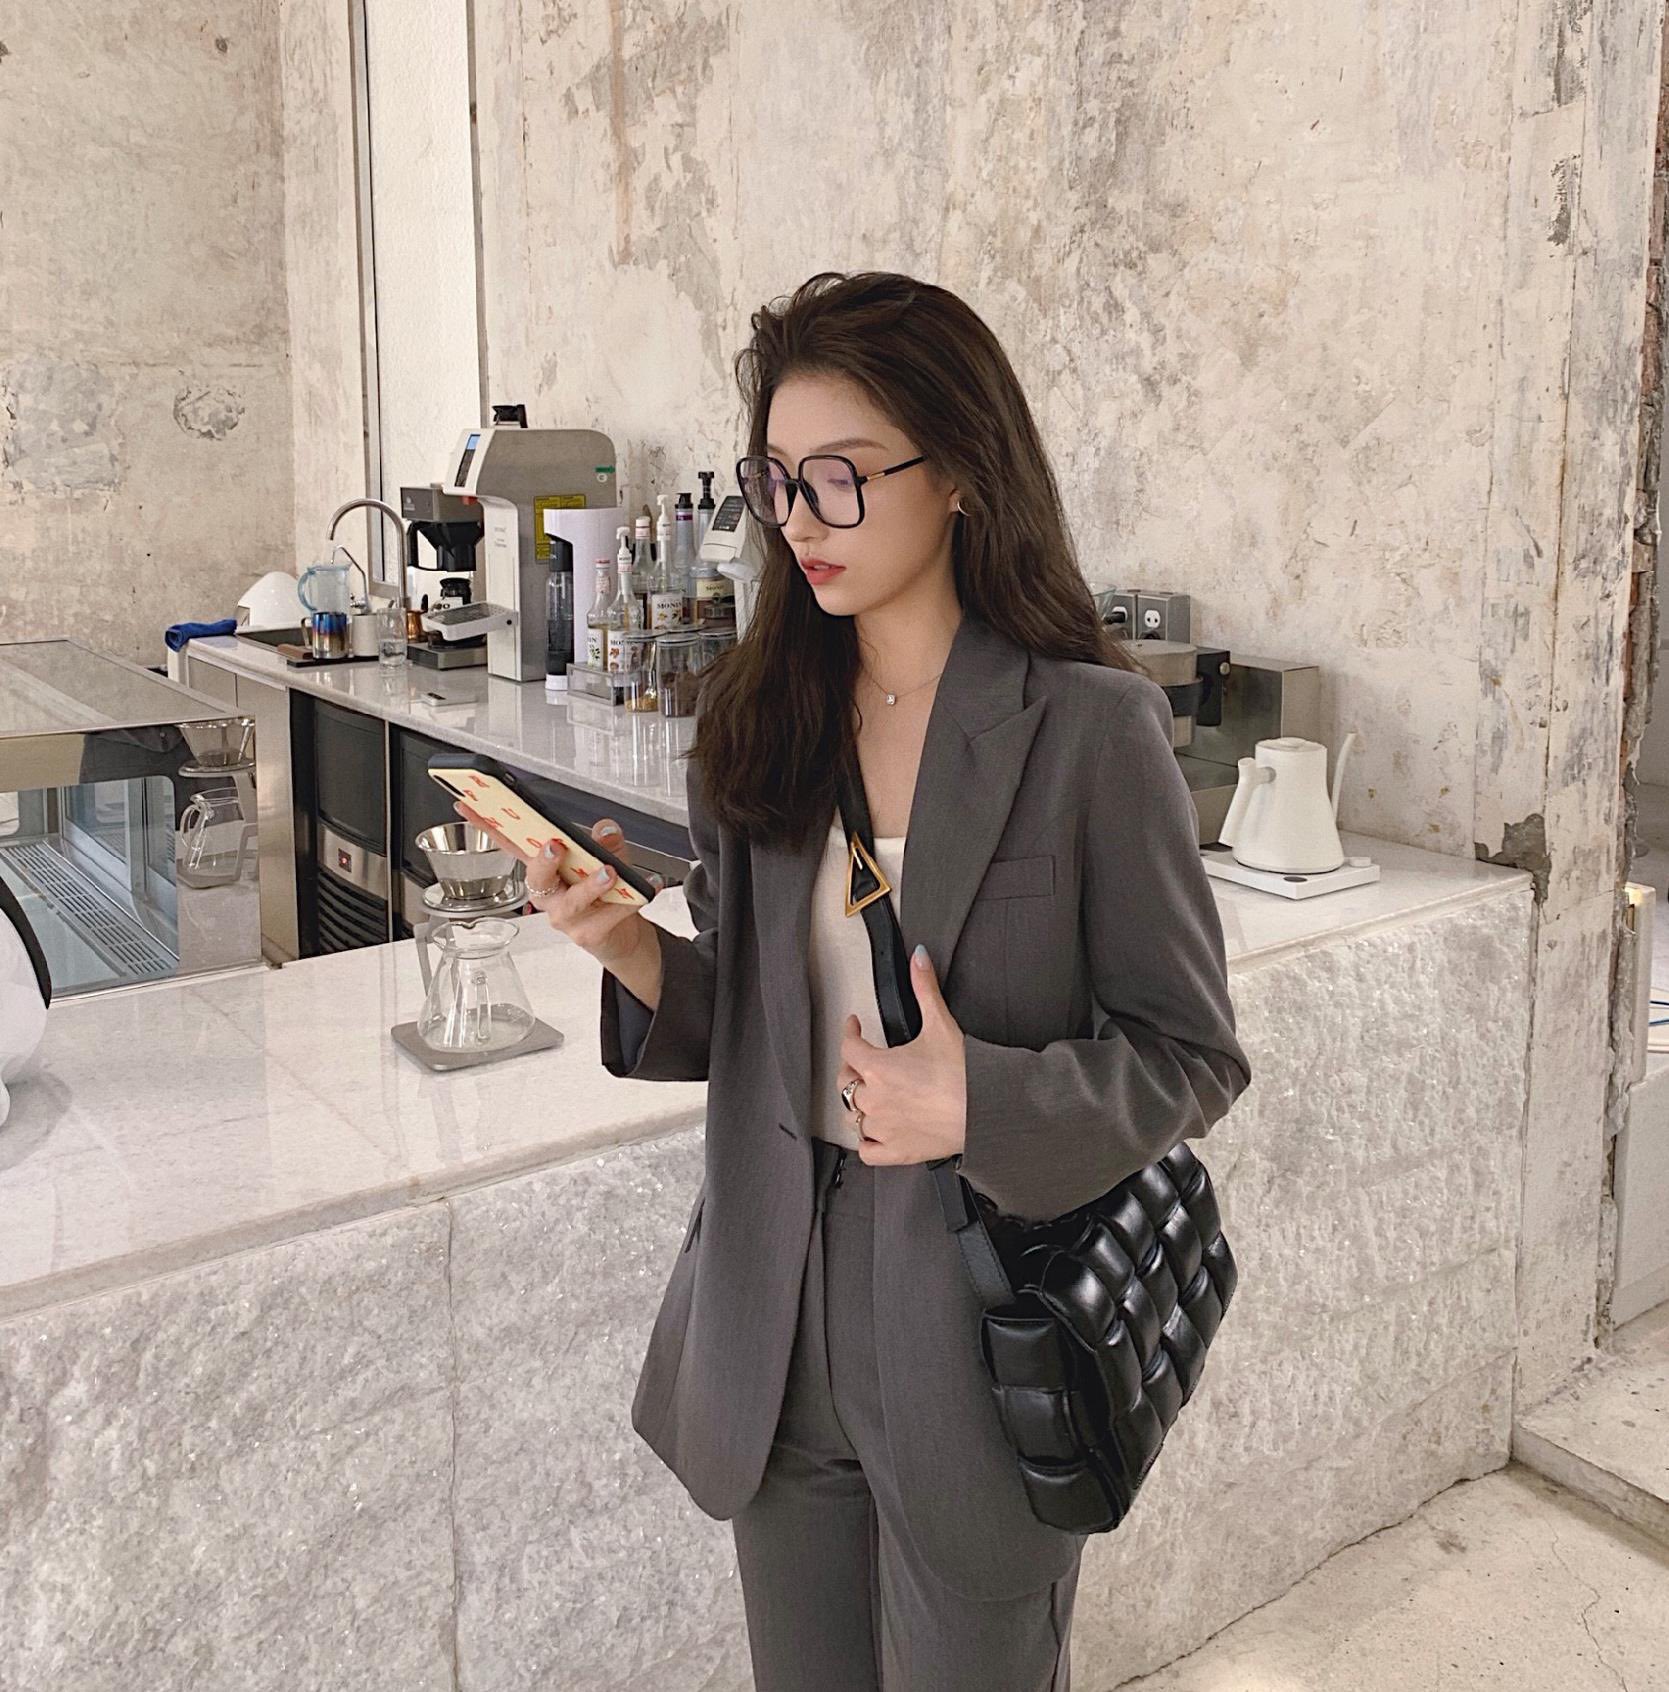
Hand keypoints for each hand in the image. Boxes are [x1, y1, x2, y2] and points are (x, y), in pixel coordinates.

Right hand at [452, 801, 662, 971]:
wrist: (623, 935)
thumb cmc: (605, 892)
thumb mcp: (606, 858)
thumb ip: (606, 842)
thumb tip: (606, 829)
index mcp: (546, 870)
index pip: (513, 845)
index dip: (488, 826)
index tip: (469, 804)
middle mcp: (549, 894)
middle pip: (535, 877)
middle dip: (543, 860)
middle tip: (555, 845)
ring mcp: (565, 917)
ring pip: (570, 902)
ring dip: (590, 884)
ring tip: (610, 871)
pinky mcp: (587, 934)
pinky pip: (606, 917)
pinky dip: (628, 901)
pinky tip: (644, 888)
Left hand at [836, 945, 967, 1166]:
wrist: (986, 1111)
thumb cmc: (964, 1073)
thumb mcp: (941, 1023)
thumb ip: (925, 988)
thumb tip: (918, 958)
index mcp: (877, 1067)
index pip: (849, 1046)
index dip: (849, 1031)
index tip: (854, 1024)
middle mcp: (873, 1099)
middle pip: (845, 1081)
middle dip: (850, 1066)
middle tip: (861, 1058)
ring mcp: (883, 1128)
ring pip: (852, 1116)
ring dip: (856, 1103)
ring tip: (866, 1093)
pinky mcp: (897, 1151)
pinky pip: (867, 1149)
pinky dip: (866, 1141)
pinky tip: (874, 1131)